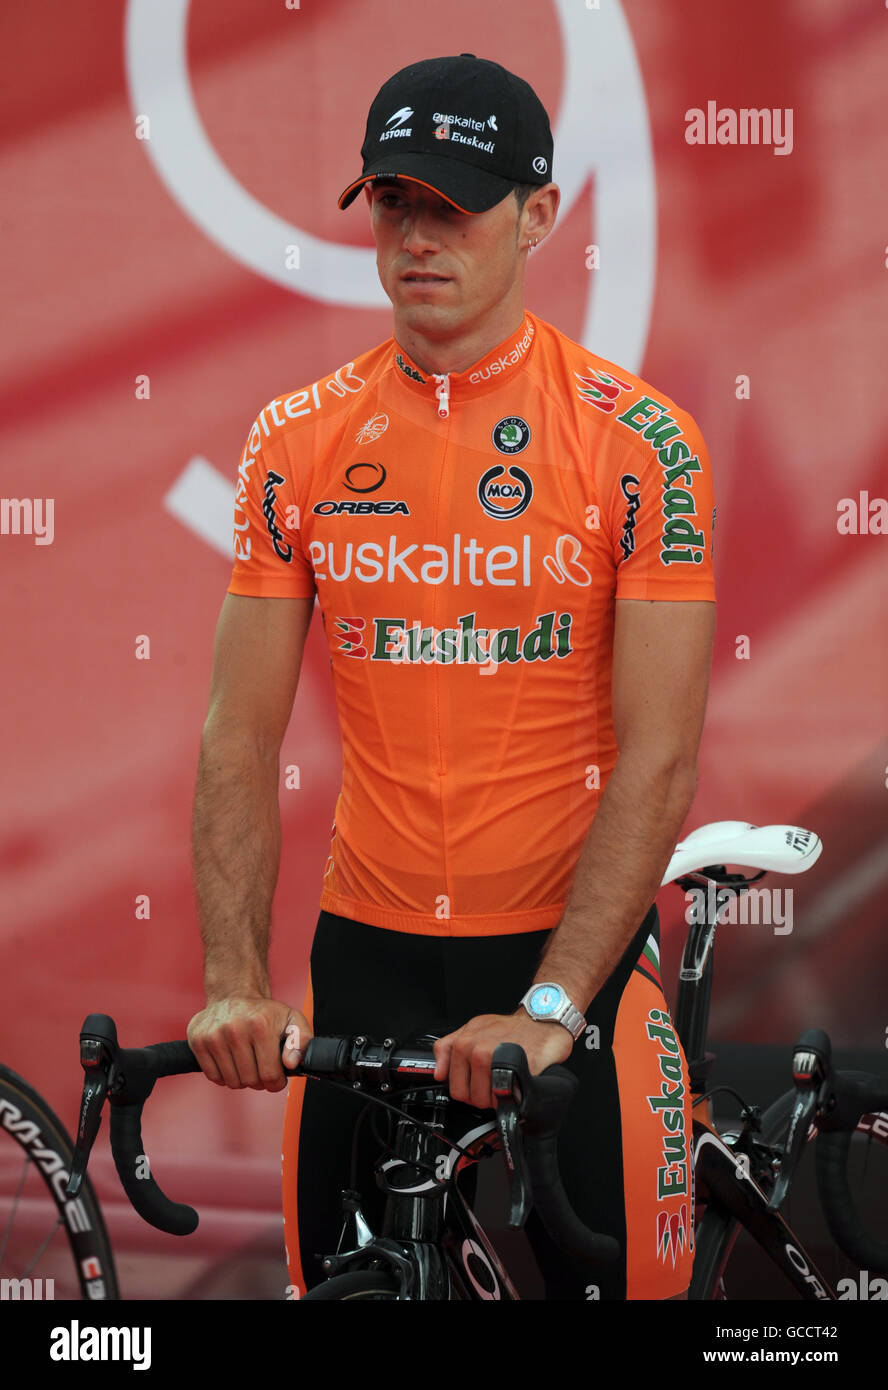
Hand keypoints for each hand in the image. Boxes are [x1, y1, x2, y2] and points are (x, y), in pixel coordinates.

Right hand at [187, 995, 311, 1091]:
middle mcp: (234, 1029)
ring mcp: (213, 1035)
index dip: (276, 1081)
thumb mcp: (293, 1020)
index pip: (269, 1075)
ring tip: (247, 1062)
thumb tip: (291, 1063)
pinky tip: (231, 1061)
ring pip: (232, 1082)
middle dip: (259, 1080)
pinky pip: (213, 1077)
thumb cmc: (265, 1013)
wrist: (234, 994)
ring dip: (242, 1079)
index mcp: (260, 1025)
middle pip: (250, 1080)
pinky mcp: (197, 1041)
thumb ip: (302, 1041)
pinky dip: (224, 1076)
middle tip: (261, 1067)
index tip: (277, 1075)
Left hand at [433, 1010, 573, 1108]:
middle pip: (470, 1097)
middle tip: (493, 1086)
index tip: (477, 1086)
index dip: (467, 1091)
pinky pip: (508, 1098)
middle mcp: (478, 1051)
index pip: (455, 1087)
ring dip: (497, 1099)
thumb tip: (439, 1072)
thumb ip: (450, 1047)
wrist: (543, 1020)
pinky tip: (516, 1086)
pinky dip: (512, 1098)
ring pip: (487, 1101)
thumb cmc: (511, 1027)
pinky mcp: (519, 1070)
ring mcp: (498, 1060)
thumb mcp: (474, 1027)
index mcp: (464, 1043)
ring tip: (505, 1085)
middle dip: (481, 1098)